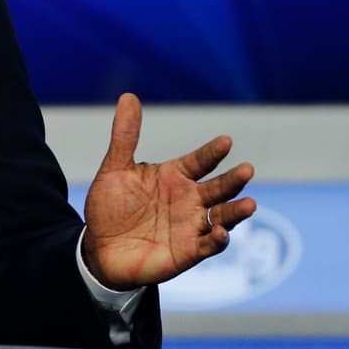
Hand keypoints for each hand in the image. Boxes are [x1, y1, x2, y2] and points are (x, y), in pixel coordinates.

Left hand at [82, 94, 255, 290]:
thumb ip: (125, 136)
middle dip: (234, 180)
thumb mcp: (115, 169)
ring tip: (249, 204)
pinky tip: (221, 232)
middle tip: (247, 169)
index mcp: (174, 177)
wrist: (99, 247)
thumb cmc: (110, 207)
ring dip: (236, 211)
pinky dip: (217, 240)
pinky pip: (209, 246)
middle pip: (219, 188)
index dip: (213, 152)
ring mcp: (191, 226)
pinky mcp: (188, 252)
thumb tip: (128, 96)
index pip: (200, 161)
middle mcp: (189, 200)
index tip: (226, 141)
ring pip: (222, 216)